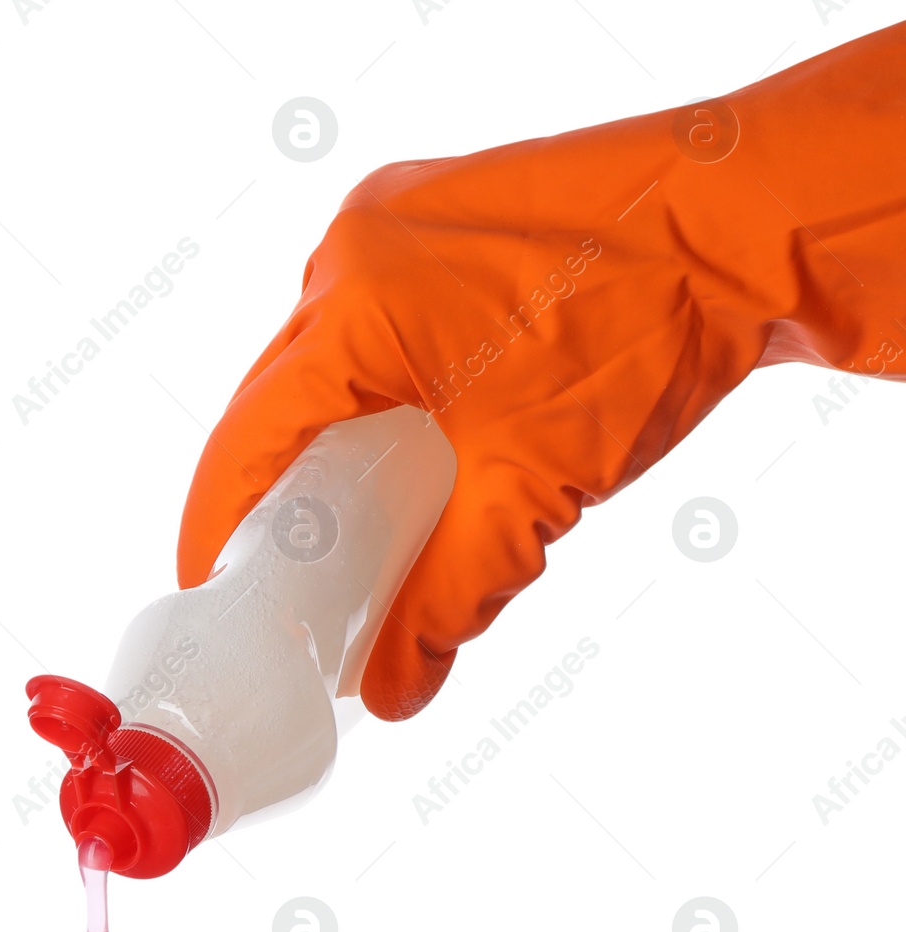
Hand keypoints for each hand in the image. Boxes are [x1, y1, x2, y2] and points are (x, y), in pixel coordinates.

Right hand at [178, 23, 905, 719]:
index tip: (204, 594)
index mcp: (358, 306)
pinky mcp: (419, 218)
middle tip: (267, 579)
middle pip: (270, 400)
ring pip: (311, 361)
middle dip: (263, 493)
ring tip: (325, 522)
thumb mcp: (534, 491)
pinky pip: (353, 322)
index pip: (248, 437)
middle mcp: (352, 251)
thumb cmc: (646, 336)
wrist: (743, 226)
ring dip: (313, 441)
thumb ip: (449, 601)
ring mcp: (384, 223)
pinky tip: (380, 445)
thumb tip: (390, 696)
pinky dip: (356, 391)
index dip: (215, 526)